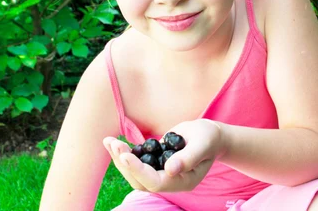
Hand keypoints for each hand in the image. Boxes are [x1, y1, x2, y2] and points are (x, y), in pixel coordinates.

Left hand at [102, 119, 224, 192]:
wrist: (208, 135)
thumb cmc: (208, 137)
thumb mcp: (203, 143)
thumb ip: (189, 157)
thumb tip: (170, 169)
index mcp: (183, 181)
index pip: (156, 183)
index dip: (139, 171)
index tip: (126, 155)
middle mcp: (170, 181)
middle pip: (141, 181)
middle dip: (125, 164)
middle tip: (114, 144)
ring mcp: (161, 173)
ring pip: (134, 174)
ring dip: (120, 158)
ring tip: (109, 141)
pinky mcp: (154, 164)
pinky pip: (136, 163)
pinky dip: (123, 153)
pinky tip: (113, 142)